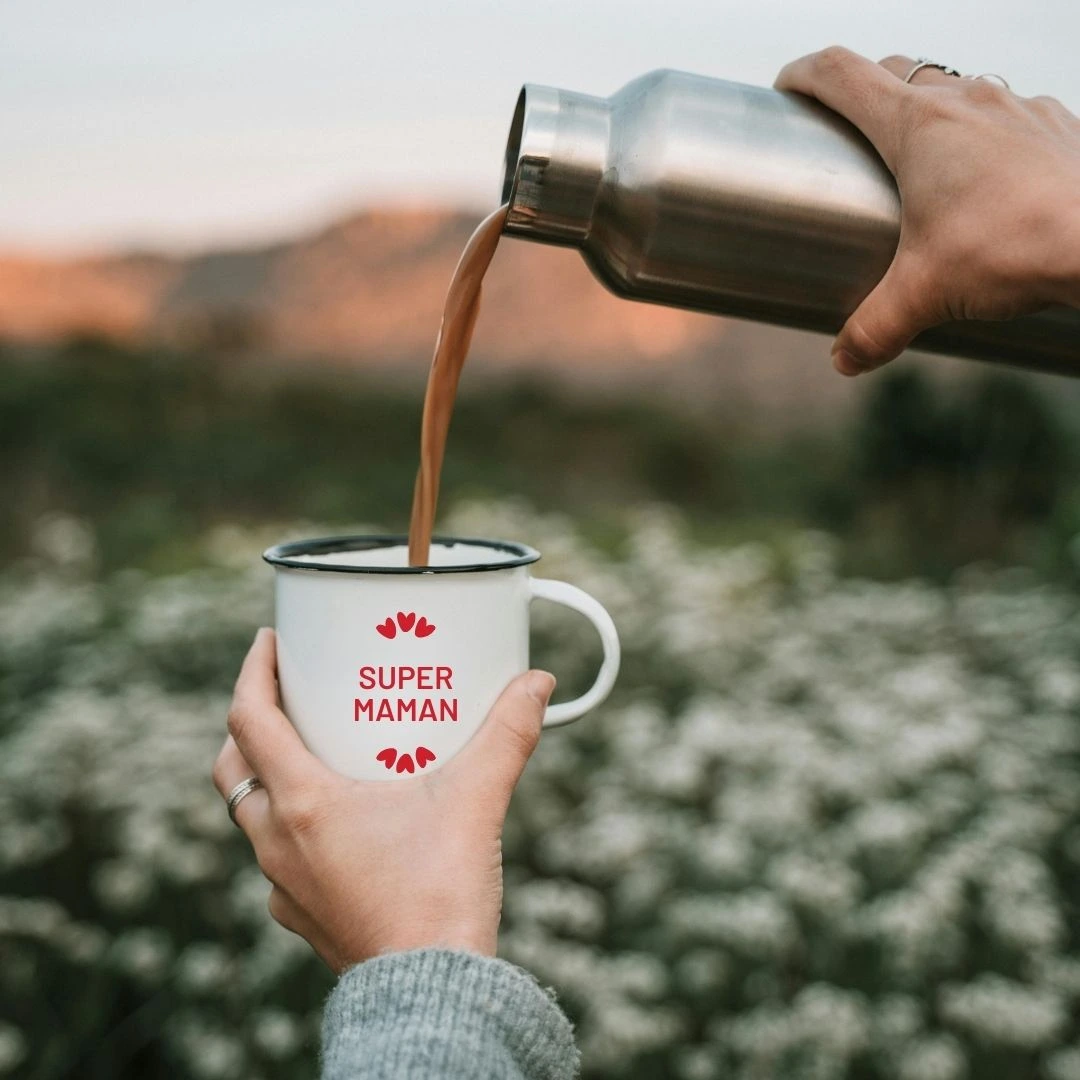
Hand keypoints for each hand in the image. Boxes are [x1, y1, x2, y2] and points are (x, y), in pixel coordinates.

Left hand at [212, 628, 554, 972]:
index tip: (268, 643)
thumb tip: (537, 683)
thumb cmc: (440, 897)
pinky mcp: (305, 916)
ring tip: (314, 756)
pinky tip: (337, 827)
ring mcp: (285, 885)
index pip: (249, 720)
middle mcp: (279, 843)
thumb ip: (508, 735)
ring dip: (270, 779)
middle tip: (285, 698)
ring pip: (253, 817)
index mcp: (304, 804)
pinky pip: (280, 860)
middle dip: (248, 726)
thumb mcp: (476, 800)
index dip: (252, 672)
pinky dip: (295, 830)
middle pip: (234, 769)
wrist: (431, 993)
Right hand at [775, 47, 1079, 374]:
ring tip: (918, 164)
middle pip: (895, 72)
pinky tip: (986, 180)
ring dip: (926, 114)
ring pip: (954, 89)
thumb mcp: (925, 295)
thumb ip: (874, 329)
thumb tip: (845, 359)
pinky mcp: (1053, 126)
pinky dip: (981, 136)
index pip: (842, 74)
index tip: (787, 89)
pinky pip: (1005, 114)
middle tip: (845, 136)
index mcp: (917, 125)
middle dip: (861, 96)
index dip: (804, 75)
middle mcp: (965, 101)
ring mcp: (1015, 107)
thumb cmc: (1013, 249)